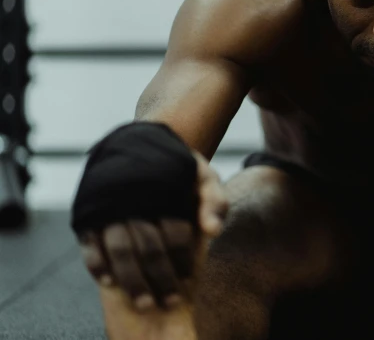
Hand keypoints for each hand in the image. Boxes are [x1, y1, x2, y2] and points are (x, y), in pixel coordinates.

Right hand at [77, 152, 227, 311]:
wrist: (141, 142)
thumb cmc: (177, 167)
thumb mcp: (203, 175)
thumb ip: (214, 200)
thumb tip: (213, 232)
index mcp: (165, 189)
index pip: (175, 232)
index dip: (183, 259)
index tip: (188, 279)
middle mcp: (135, 198)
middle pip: (147, 246)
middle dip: (160, 277)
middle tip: (169, 300)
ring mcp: (109, 206)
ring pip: (118, 249)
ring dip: (130, 280)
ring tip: (143, 301)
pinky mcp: (88, 212)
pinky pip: (89, 242)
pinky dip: (97, 264)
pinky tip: (109, 282)